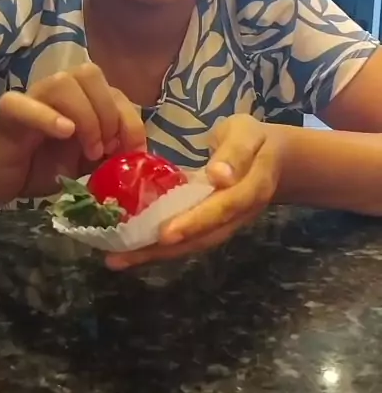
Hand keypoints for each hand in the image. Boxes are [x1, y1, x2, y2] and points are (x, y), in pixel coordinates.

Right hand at [0, 65, 145, 207]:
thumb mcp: (88, 163)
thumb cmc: (44, 166)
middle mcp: (58, 90)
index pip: (113, 91)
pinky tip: (65, 133)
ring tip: (88, 150)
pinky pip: (23, 103)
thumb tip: (140, 151)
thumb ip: (112, 152)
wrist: (1, 180)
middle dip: (108, 112)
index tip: (133, 151)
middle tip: (105, 148)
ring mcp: (32, 97)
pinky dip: (48, 116)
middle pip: (90, 74)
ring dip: (85, 116)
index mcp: (80, 98)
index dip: (129, 119)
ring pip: (62, 82)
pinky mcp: (9, 113)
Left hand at [106, 115, 281, 269]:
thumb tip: (219, 176)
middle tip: (125, 255)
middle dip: (164, 249)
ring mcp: (227, 225)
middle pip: (205, 236)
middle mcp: (240, 214)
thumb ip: (234, 152)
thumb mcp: (246, 133)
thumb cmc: (253, 139)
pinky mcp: (215, 227)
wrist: (275, 159)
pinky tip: (132, 251)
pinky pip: (190, 240)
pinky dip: (161, 248)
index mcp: (252, 187)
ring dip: (157, 254)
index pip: (224, 207)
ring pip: (195, 244)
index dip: (196, 221)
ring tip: (118, 259)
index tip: (165, 233)